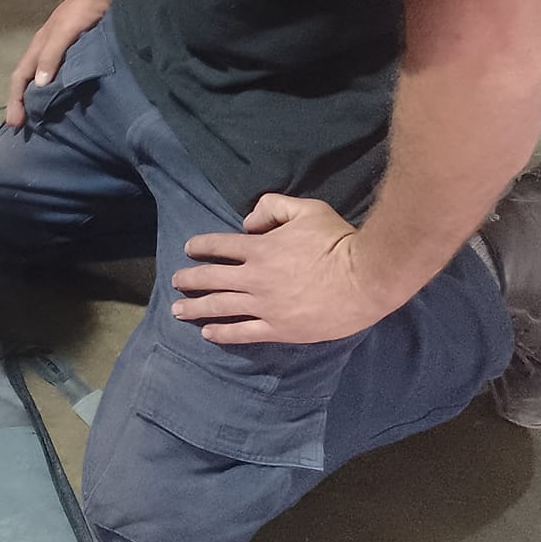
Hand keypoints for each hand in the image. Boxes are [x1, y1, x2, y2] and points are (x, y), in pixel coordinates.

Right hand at [5, 0, 112, 126]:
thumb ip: (51, 56)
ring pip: (42, 79)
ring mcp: (60, 52)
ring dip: (37, 99)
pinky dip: (55, 91)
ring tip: (40, 119)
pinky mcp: (75, 53)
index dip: (15, 101)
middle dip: (21, 104)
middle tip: (22, 128)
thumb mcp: (65, 32)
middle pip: (26, 81)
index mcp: (38, 47)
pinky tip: (63, 100)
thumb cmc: (83, 11)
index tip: (15, 124)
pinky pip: (59, 76)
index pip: (19, 78)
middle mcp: (45, 51)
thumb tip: (38, 85)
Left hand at [170, 193, 406, 344]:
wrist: (366, 279)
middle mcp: (255, 278)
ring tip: (178, 310)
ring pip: (221, 307)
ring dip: (196, 308)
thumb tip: (248, 223)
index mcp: (259, 249)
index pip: (219, 246)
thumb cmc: (338, 241)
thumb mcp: (305, 209)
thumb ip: (272, 208)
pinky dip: (223, 333)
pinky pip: (244, 332)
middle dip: (189, 279)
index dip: (200, 247)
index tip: (189, 249)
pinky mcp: (280, 329)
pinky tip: (208, 333)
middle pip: (212, 278)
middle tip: (175, 281)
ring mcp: (266, 306)